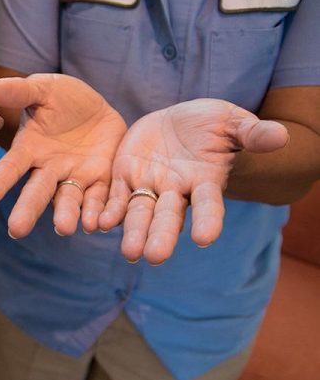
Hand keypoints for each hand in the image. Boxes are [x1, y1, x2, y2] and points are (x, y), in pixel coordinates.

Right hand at [0, 74, 127, 236]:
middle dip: (27, 210)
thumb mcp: (44, 89)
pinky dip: (98, 212)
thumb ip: (21, 91)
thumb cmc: (64, 99)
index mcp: (29, 149)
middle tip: (16, 230)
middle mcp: (49, 169)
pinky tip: (98, 224)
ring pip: (68, 200)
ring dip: (66, 215)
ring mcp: (75, 177)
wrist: (99, 110)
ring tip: (64, 228)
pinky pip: (100, 199)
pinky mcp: (102, 180)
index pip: (10, 167)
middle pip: (36, 192)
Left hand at [98, 99, 289, 263]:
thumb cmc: (213, 125)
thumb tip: (280, 136)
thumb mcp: (232, 123)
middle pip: (168, 218)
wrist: (181, 121)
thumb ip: (251, 133)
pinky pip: (114, 198)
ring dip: (133, 233)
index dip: (208, 221)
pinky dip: (107, 212)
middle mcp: (176, 191)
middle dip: (161, 237)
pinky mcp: (125, 177)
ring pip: (139, 213)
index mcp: (205, 181)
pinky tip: (98, 224)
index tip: (204, 239)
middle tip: (154, 257)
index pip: (209, 205)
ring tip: (129, 253)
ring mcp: (149, 186)